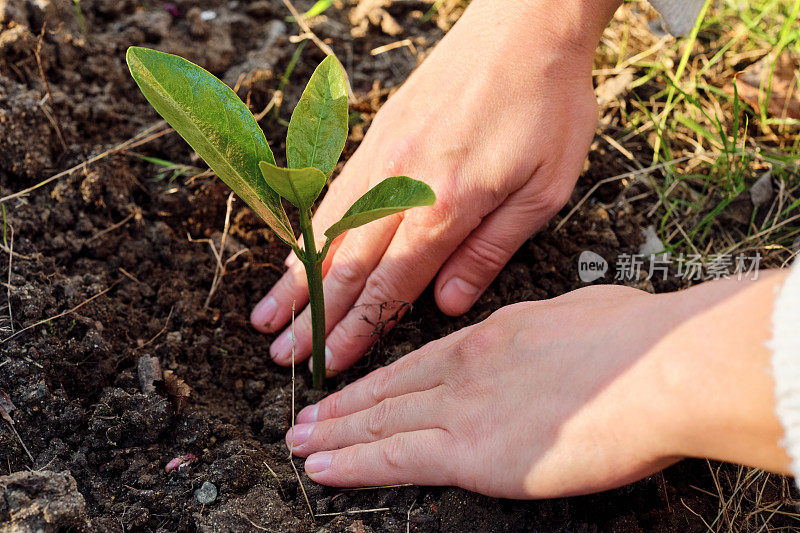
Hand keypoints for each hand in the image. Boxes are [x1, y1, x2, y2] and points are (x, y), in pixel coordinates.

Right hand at [251, 0, 620, 372]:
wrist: (524, 27)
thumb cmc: (547, 107)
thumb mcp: (542, 190)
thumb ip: (489, 251)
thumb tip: (447, 304)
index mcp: (446, 206)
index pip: (390, 286)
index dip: (357, 329)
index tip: (330, 363)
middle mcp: (400, 186)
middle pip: (347, 267)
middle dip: (313, 318)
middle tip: (282, 357)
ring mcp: (381, 159)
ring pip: (327, 232)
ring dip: (295, 280)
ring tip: (266, 315)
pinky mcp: (376, 137)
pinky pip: (332, 194)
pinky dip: (309, 233)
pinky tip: (294, 255)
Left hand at [285, 277, 790, 498]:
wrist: (656, 368)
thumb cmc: (638, 339)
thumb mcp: (581, 316)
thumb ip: (550, 334)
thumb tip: (550, 343)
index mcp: (494, 335)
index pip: (422, 360)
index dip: (382, 376)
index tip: (356, 384)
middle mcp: (466, 366)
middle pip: (389, 389)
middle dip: (344, 405)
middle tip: (305, 416)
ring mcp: (463, 406)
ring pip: (380, 421)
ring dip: (335, 433)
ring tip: (300, 441)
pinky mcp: (470, 450)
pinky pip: (394, 457)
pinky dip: (352, 462)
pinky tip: (322, 466)